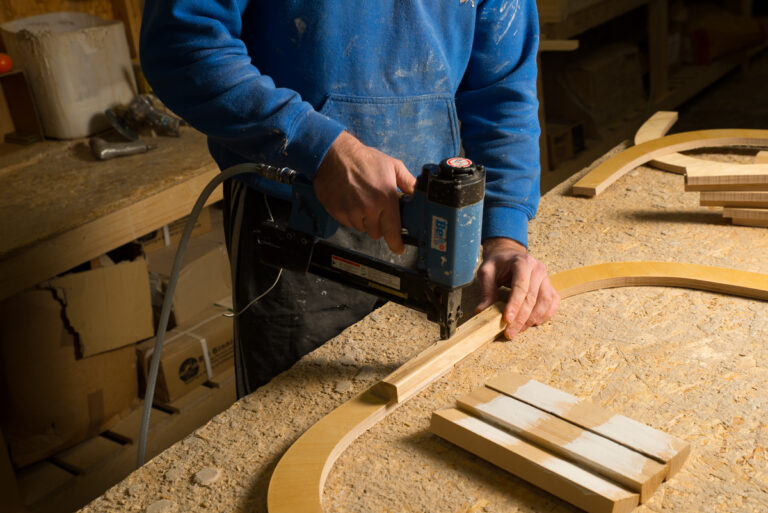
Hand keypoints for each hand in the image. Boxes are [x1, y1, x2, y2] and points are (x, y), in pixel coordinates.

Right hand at [314, 131, 415, 253]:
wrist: (334, 155)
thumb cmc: (362, 159)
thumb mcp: (392, 165)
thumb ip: (407, 181)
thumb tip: (417, 191)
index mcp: (385, 198)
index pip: (392, 230)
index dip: (396, 243)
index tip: (398, 248)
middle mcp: (368, 208)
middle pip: (377, 232)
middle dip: (379, 224)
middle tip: (376, 208)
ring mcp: (351, 212)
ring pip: (362, 228)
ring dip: (364, 220)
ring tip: (361, 200)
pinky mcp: (338, 212)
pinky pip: (348, 223)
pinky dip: (350, 216)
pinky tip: (350, 201)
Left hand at [475, 237, 559, 338]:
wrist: (509, 255)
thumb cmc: (497, 263)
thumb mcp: (486, 271)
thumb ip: (486, 290)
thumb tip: (482, 311)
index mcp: (523, 262)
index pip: (521, 286)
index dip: (514, 305)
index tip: (507, 320)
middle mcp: (538, 269)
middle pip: (532, 297)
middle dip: (521, 318)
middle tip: (510, 332)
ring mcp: (546, 278)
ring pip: (545, 302)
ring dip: (532, 319)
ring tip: (518, 330)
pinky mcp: (550, 286)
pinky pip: (553, 303)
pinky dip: (545, 315)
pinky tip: (532, 323)